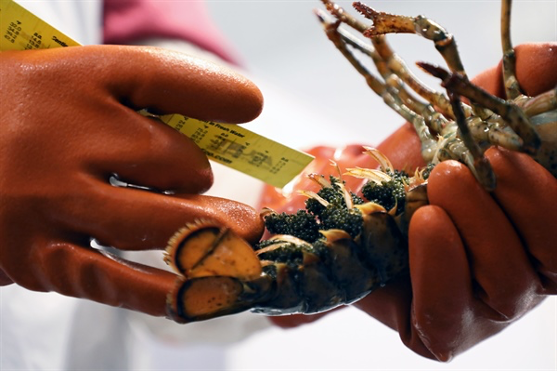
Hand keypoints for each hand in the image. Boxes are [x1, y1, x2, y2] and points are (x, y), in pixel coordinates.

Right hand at [0, 45, 264, 317]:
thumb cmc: (25, 113)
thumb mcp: (71, 81)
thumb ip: (141, 95)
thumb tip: (230, 114)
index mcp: (75, 78)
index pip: (167, 79)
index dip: (220, 95)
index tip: (249, 105)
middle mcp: (62, 137)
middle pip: (174, 160)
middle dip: (199, 174)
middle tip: (202, 180)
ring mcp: (49, 201)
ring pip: (159, 223)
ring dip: (210, 233)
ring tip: (244, 236)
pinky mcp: (37, 256)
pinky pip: (116, 280)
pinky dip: (167, 291)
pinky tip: (205, 292)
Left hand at [259, 42, 556, 359]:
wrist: (349, 202)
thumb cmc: (412, 165)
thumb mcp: (458, 116)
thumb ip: (506, 89)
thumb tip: (548, 59)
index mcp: (539, 227)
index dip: (555, 190)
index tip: (516, 144)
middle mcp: (526, 271)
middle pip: (555, 255)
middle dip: (521, 200)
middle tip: (470, 161)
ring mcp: (484, 308)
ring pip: (509, 283)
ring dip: (477, 225)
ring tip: (439, 184)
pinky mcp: (439, 332)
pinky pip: (450, 314)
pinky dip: (442, 268)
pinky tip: (426, 223)